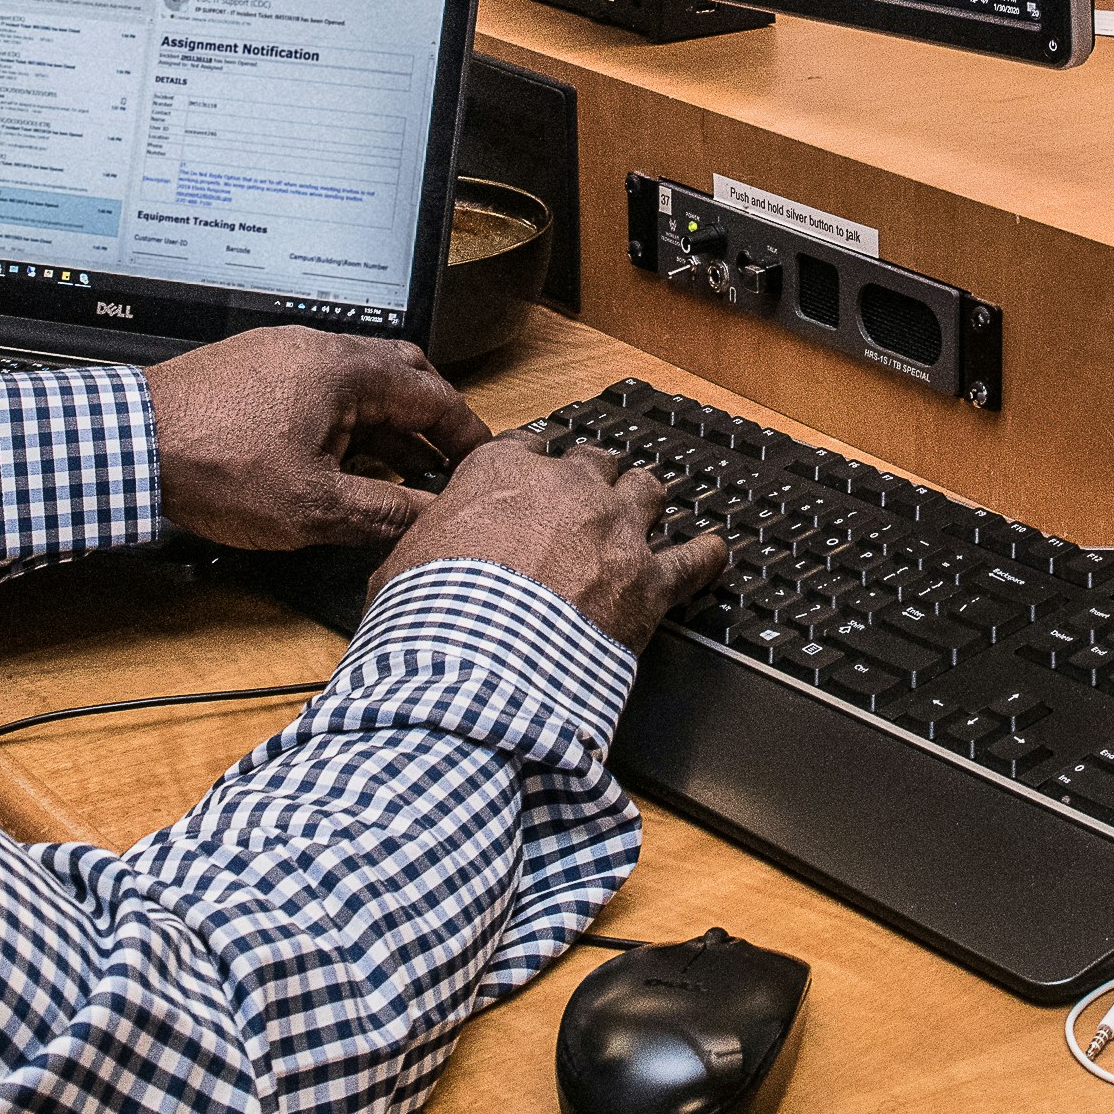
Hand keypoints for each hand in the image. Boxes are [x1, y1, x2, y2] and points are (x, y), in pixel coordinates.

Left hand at [148, 326, 489, 552]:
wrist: (127, 444)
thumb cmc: (210, 463)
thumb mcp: (312, 506)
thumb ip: (381, 511)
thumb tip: (426, 519)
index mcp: (344, 368)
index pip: (432, 392)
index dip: (464, 431)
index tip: (479, 459)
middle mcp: (315, 347)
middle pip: (399, 374)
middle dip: (427, 420)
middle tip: (441, 461)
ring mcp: (279, 353)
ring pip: (354, 382)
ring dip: (380, 424)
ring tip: (388, 474)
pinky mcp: (250, 369)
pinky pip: (316, 386)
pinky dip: (340, 420)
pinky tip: (330, 461)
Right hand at [371, 431, 727, 650]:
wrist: (477, 665)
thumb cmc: (432, 616)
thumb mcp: (401, 565)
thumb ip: (426, 544)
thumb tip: (414, 559)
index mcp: (501, 473)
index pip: (525, 447)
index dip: (531, 466)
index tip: (531, 480)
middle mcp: (566, 489)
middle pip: (593, 461)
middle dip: (591, 479)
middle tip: (585, 502)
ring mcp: (614, 531)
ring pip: (648, 490)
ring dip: (645, 502)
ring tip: (645, 513)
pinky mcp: (649, 582)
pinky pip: (695, 559)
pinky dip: (706, 557)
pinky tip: (712, 555)